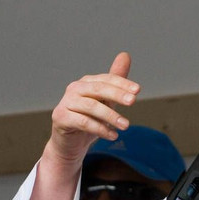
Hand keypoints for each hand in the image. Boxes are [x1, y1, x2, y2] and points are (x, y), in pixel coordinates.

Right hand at [43, 52, 139, 173]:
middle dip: (117, 94)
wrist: (69, 144)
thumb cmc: (88, 121)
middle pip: (98, 89)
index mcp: (86, 83)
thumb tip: (125, 55)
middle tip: (133, 101)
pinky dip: (100, 129)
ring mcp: (66, 103)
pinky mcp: (60, 118)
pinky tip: (113, 135)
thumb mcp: (105, 102)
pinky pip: (83, 122)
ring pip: (91, 106)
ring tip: (126, 125)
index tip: (137, 90)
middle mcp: (74, 89)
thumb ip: (115, 82)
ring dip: (111, 116)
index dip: (122, 83)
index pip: (106, 79)